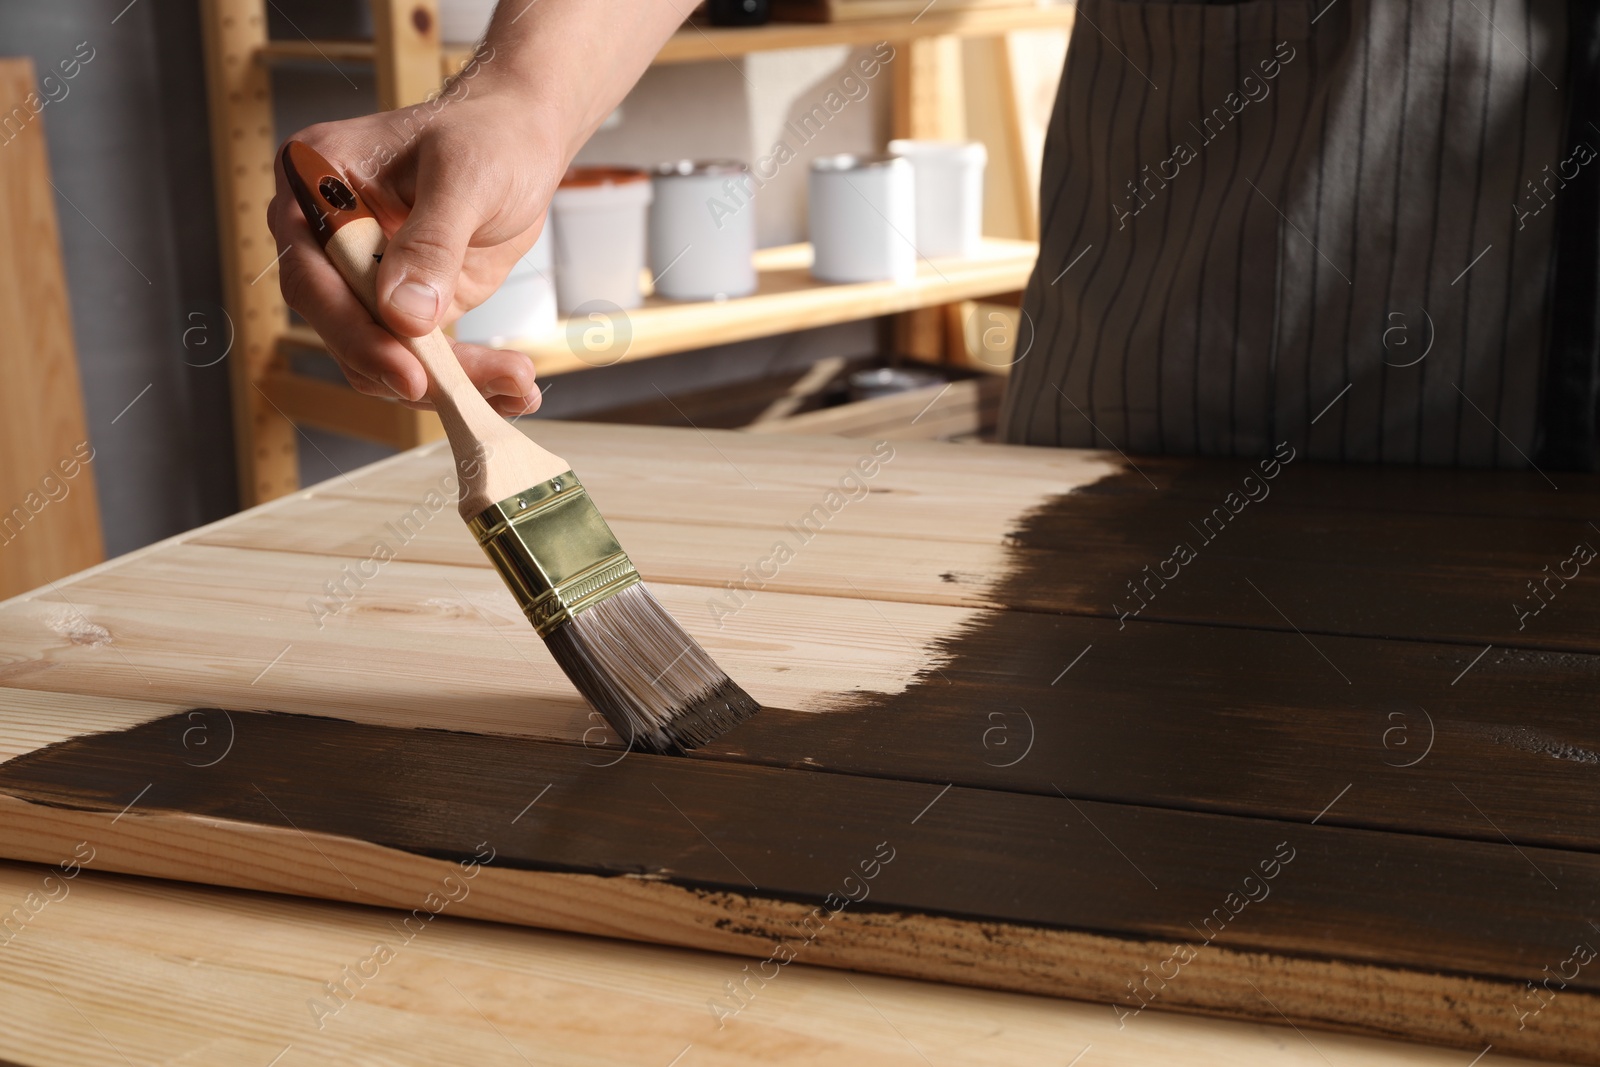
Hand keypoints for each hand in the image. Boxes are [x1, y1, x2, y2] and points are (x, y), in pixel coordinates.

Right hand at [268, 90, 554, 416]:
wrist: (521, 141)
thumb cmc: (486, 134)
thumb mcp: (464, 175)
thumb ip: (432, 241)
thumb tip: (404, 315)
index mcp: (314, 186)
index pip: (311, 276)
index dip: (353, 332)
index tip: (407, 370)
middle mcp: (327, 240)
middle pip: (344, 329)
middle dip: (409, 370)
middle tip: (468, 397)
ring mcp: (366, 278)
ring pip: (385, 357)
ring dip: (450, 384)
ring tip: (516, 386)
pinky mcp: (407, 308)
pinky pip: (427, 359)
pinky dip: (469, 379)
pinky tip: (514, 389)